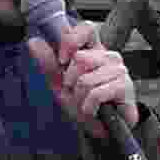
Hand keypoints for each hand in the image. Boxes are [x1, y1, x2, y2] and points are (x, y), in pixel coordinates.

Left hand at [47, 23, 133, 139]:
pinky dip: (88, 107)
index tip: (62, 60)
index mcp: (93, 51)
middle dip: (70, 81)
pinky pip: (95, 94)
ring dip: (79, 97)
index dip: (72, 40)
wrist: (100, 130)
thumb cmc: (83, 103)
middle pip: (80, 58)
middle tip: (76, 92)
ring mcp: (119, 70)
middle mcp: (108, 57)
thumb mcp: (59, 84)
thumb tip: (34, 41)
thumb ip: (47, 63)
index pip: (87, 29)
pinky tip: (92, 110)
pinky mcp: (125, 86)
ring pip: (85, 79)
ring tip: (85, 104)